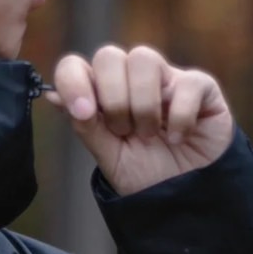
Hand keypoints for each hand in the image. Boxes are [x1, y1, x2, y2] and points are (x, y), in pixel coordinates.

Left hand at [48, 45, 234, 195]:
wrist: (185, 199)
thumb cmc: (146, 176)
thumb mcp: (108, 156)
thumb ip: (85, 126)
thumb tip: (52, 96)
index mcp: (103, 93)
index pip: (76, 66)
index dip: (74, 82)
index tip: (84, 112)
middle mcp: (132, 79)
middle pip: (109, 55)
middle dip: (113, 99)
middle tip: (124, 132)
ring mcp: (166, 79)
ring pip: (144, 58)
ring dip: (143, 105)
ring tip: (150, 136)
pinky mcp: (200, 87)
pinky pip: (186, 83)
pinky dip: (178, 116)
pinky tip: (178, 138)